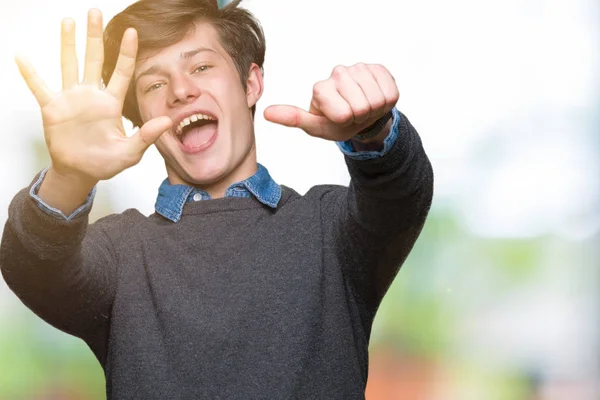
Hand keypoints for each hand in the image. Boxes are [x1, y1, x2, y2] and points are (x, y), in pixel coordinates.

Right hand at [16, 9, 171, 185]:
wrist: (81, 172)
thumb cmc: (106, 163)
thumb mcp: (129, 153)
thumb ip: (146, 137)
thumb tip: (166, 121)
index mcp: (112, 104)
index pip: (121, 73)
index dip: (126, 53)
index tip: (132, 32)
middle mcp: (92, 96)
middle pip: (94, 60)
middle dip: (94, 36)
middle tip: (95, 12)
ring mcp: (72, 100)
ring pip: (69, 65)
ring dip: (67, 43)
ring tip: (68, 21)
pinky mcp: (53, 109)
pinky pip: (40, 87)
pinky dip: (30, 73)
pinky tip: (22, 57)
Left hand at [264, 63, 398, 141]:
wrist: (360, 116)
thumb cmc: (335, 122)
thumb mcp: (316, 126)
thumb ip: (293, 119)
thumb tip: (266, 113)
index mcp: (320, 88)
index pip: (343, 114)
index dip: (345, 122)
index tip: (339, 119)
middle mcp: (337, 73)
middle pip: (361, 107)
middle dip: (360, 116)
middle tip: (354, 114)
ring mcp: (358, 68)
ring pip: (377, 99)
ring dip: (374, 109)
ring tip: (364, 107)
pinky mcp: (377, 68)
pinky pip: (390, 91)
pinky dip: (386, 100)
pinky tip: (375, 97)